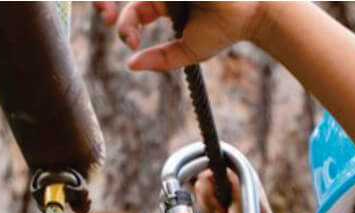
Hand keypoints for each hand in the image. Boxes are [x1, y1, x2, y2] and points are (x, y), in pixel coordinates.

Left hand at [93, 1, 266, 70]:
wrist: (248, 13)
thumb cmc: (223, 31)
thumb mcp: (188, 51)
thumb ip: (161, 59)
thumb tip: (130, 65)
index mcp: (163, 3)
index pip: (135, 11)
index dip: (124, 23)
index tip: (127, 41)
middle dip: (109, 5)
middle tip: (106, 16)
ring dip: (133, 11)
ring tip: (122, 20)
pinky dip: (154, 2)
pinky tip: (168, 4)